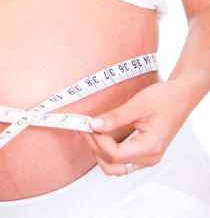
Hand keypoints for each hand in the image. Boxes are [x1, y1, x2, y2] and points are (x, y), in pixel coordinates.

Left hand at [78, 79, 192, 175]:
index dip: (98, 140)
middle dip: (95, 147)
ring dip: (100, 151)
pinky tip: (101, 135)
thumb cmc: (165, 98)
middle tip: (84, 127)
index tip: (88, 124)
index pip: (115, 154)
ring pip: (116, 167)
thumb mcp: (138, 104)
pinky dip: (108, 151)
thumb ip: (116, 117)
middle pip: (113, 165)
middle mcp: (150, 157)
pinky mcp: (144, 153)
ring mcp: (148, 158)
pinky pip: (122, 161)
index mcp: (150, 146)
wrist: (181, 97)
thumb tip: (94, 124)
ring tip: (90, 130)